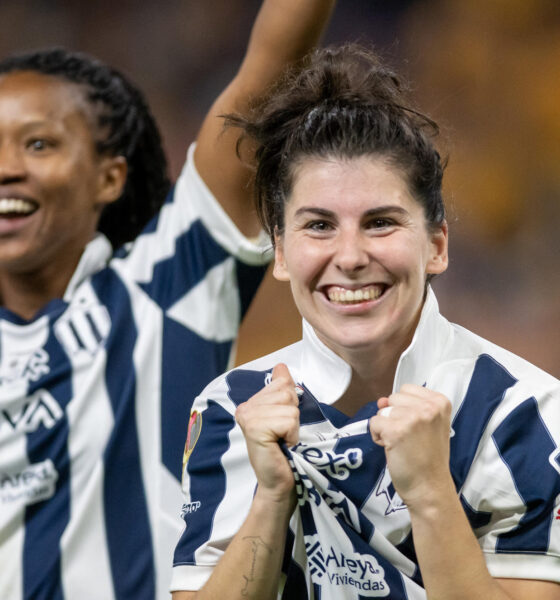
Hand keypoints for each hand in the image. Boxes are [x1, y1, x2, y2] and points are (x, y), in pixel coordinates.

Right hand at [235, 363, 299, 503]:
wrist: (278, 483)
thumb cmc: (284, 451)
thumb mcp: (284, 415)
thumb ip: (282, 389)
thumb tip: (280, 365)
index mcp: (250, 403)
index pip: (282, 382)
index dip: (291, 403)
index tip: (282, 424)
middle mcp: (245, 407)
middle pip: (287, 392)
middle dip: (293, 414)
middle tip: (283, 434)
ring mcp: (248, 417)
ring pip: (289, 407)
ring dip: (293, 427)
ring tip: (282, 441)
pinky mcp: (254, 428)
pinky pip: (289, 420)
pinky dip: (292, 435)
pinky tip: (281, 446)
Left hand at [369, 384, 452, 507]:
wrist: (430, 488)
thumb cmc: (428, 459)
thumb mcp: (426, 426)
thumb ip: (406, 408)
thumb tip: (381, 400)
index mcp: (440, 402)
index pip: (407, 389)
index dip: (404, 408)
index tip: (416, 428)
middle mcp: (429, 407)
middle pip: (393, 398)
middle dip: (394, 417)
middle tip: (408, 438)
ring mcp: (413, 417)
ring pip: (382, 410)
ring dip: (385, 428)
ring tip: (401, 444)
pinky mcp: (396, 430)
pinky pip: (374, 423)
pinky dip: (378, 437)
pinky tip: (392, 449)